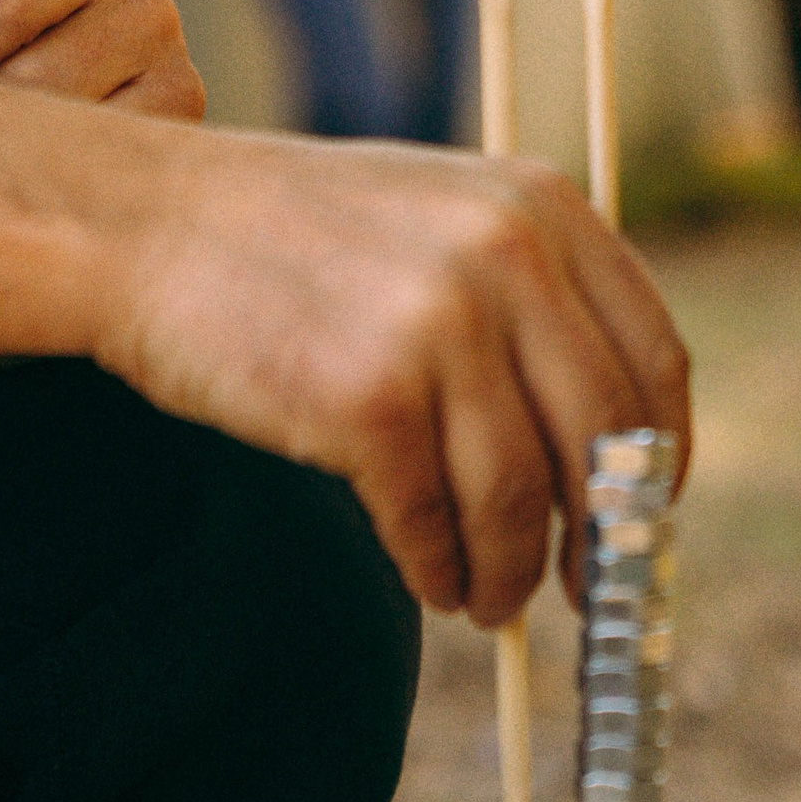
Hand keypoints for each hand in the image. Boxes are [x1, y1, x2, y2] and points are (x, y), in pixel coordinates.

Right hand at [83, 123, 688, 622]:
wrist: (142, 223)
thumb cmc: (288, 238)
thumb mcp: (435, 216)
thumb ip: (526, 298)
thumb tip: (605, 461)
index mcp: (539, 204)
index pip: (652, 358)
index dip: (658, 460)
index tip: (640, 518)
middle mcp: (505, 254)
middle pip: (605, 440)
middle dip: (602, 539)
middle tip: (584, 593)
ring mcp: (438, 324)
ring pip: (520, 496)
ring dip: (510, 570)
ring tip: (485, 597)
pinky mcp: (367, 397)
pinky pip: (432, 520)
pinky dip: (437, 568)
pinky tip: (426, 577)